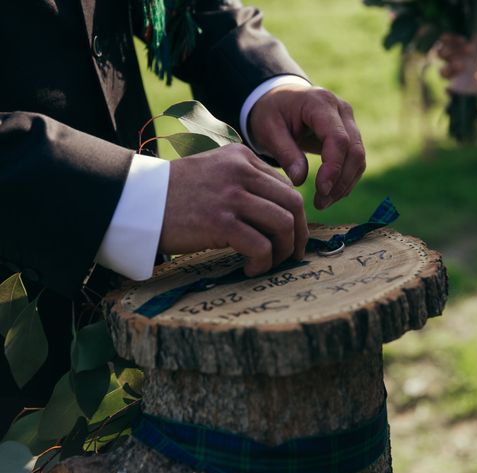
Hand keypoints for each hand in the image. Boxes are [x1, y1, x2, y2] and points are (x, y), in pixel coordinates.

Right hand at [158, 144, 308, 275]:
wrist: (135, 199)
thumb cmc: (173, 193)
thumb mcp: (212, 171)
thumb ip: (243, 182)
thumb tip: (277, 212)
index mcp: (241, 156)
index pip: (286, 186)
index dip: (295, 215)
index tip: (291, 235)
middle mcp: (241, 171)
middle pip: (293, 204)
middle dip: (299, 234)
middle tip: (294, 254)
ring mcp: (231, 196)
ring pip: (283, 225)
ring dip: (283, 251)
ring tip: (270, 263)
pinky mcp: (220, 222)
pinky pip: (261, 246)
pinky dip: (263, 263)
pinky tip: (250, 268)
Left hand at [248, 85, 365, 209]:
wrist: (277, 100)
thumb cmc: (270, 113)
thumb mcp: (269, 130)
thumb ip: (285, 153)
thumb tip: (300, 181)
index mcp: (320, 103)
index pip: (338, 139)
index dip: (333, 168)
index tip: (321, 191)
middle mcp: (341, 109)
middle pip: (354, 150)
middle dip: (340, 181)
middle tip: (320, 203)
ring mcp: (349, 121)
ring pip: (358, 158)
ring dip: (344, 184)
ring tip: (322, 203)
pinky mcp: (350, 134)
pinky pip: (355, 160)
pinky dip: (345, 180)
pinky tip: (329, 195)